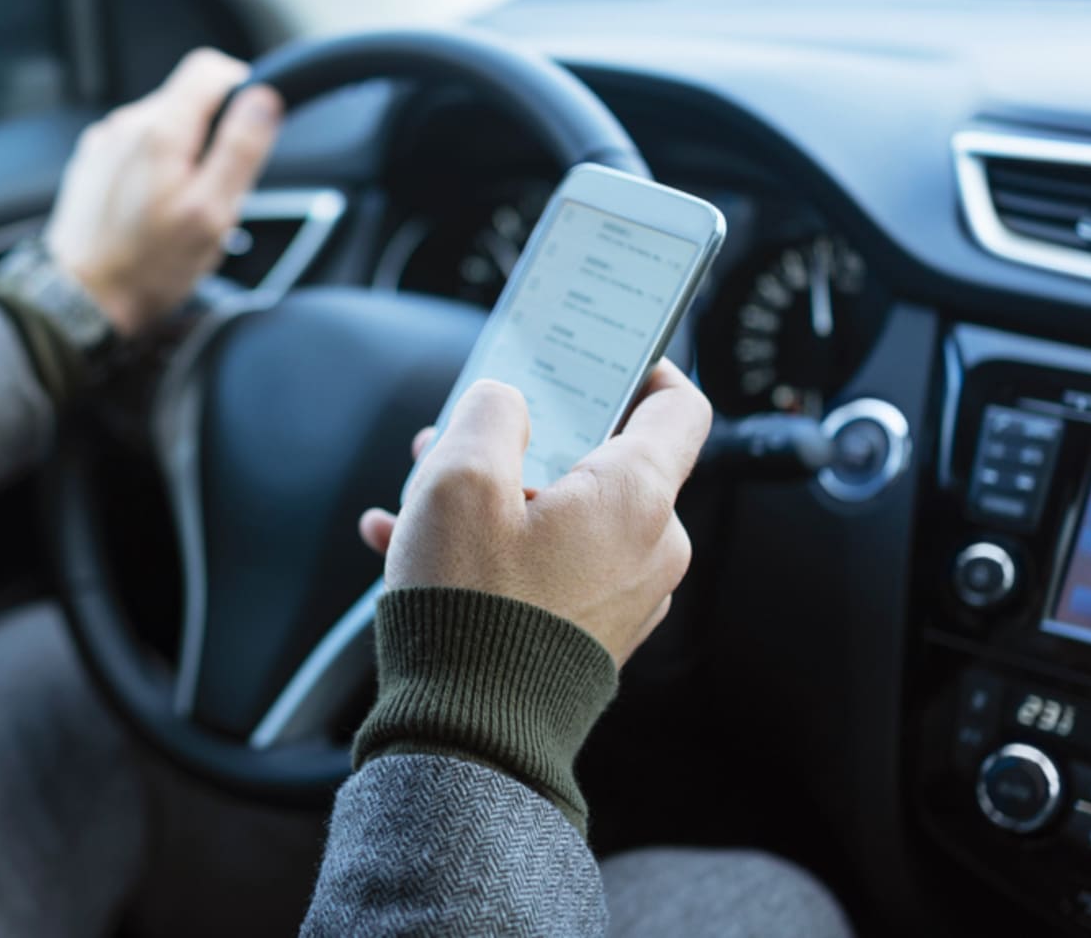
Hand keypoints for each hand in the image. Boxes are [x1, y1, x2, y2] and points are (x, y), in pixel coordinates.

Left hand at [45, 49, 284, 336]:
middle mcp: (126, 124)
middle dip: (213, 135)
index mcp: (160, 129)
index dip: (241, 90)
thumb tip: (263, 97)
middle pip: (188, 99)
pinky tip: (152, 211)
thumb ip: (240, 148)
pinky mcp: (93, 163)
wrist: (78, 300)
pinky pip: (138, 148)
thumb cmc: (147, 268)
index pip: (210, 68)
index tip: (249, 130)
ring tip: (181, 208)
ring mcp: (105, 143)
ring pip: (164, 125)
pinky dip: (156, 168)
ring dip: (184, 155)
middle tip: (215, 191)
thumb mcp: (212, 214)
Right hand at [358, 362, 712, 664]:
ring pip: (564, 515)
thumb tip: (505, 401)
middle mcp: (649, 548)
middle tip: (460, 436)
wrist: (471, 736)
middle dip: (525, 440)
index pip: (679, 407)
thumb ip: (489, 414)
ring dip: (496, 495)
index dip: (643, 367)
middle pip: (600, 461)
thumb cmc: (472, 609)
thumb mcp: (458, 479)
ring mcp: (623, 597)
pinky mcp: (588, 637)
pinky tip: (411, 548)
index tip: (602, 354)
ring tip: (418, 497)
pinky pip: (549, 569)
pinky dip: (493, 549)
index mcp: (637, 498)